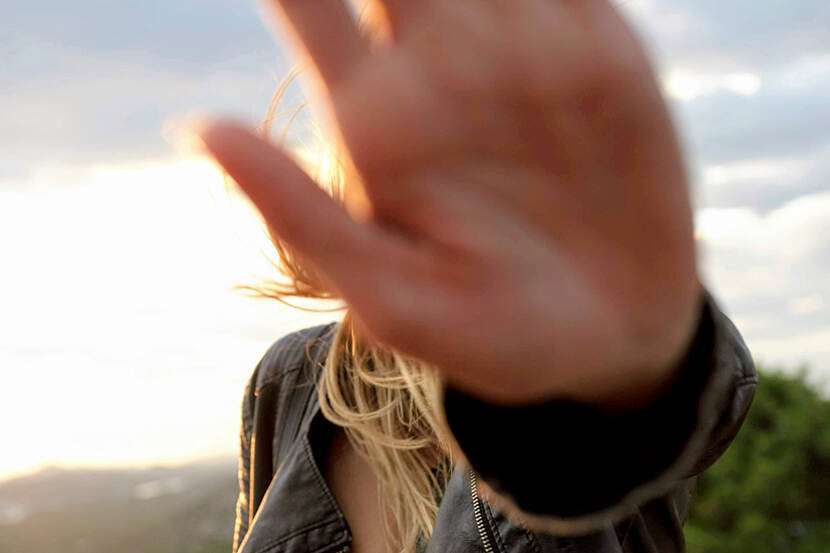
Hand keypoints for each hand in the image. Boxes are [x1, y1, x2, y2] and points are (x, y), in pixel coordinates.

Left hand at [195, 0, 702, 406]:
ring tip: (487, 21)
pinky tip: (558, 3)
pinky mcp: (600, 49)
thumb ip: (303, 215)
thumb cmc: (495, 331)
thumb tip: (199, 128)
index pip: (311, 10)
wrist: (617, 336)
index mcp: (374, 119)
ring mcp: (521, 51)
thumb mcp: (395, 297)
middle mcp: (439, 68)